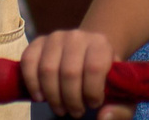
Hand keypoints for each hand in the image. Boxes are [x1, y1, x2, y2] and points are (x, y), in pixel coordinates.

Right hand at [14, 30, 128, 119]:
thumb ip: (121, 109)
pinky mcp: (38, 43)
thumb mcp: (120, 95)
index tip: (94, 104)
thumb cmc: (104, 80)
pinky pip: (28, 61)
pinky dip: (32, 83)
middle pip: (69, 72)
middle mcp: (77, 36)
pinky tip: (40, 97)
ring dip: (53, 96)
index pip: (94, 68)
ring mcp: (55, 38)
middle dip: (71, 100)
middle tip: (76, 112)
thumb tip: (103, 117)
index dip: (92, 92)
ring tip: (61, 108)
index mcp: (101, 44)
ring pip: (47, 69)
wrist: (88, 58)